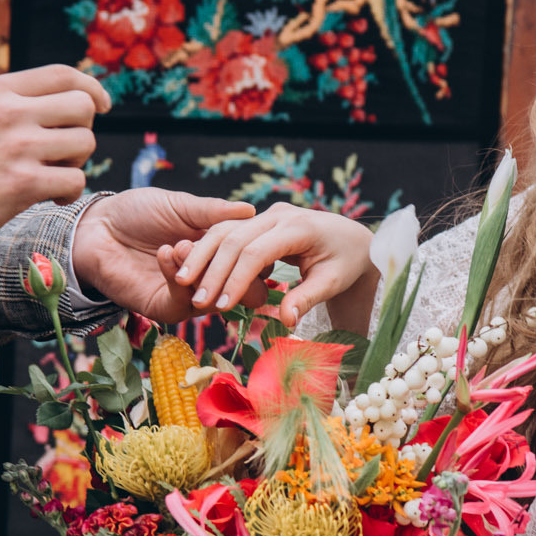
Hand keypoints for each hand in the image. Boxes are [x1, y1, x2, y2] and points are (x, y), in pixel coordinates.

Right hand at [0, 64, 109, 252]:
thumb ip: (12, 104)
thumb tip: (65, 103)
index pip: (63, 74)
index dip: (92, 88)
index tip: (101, 105)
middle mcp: (9, 112)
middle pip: (83, 106)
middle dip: (82, 130)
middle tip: (63, 152)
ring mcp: (17, 147)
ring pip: (85, 143)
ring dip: (76, 163)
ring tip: (52, 176)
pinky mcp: (22, 184)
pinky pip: (75, 181)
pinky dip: (69, 192)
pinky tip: (50, 197)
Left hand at [72, 188, 256, 321]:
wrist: (97, 228)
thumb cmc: (137, 212)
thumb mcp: (179, 206)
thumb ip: (213, 212)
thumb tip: (251, 209)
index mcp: (218, 250)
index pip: (252, 260)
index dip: (254, 251)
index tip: (249, 235)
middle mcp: (209, 276)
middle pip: (246, 288)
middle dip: (237, 269)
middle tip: (222, 249)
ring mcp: (189, 295)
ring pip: (218, 297)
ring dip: (203, 270)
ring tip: (180, 244)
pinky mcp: (166, 307)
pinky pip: (185, 303)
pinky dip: (177, 277)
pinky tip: (165, 253)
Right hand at [166, 204, 376, 330]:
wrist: (351, 239)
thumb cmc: (345, 262)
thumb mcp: (332, 282)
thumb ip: (307, 298)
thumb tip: (286, 321)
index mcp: (298, 226)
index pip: (256, 252)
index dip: (236, 279)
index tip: (221, 306)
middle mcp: (278, 214)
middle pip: (234, 239)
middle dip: (213, 271)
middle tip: (197, 301)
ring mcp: (266, 214)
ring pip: (224, 230)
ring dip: (202, 257)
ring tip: (184, 284)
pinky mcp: (257, 220)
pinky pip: (227, 231)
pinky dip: (208, 250)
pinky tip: (192, 271)